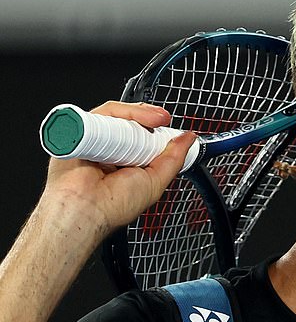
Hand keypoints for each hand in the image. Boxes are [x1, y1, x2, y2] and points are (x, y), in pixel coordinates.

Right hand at [40, 101, 196, 237]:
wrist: (86, 207)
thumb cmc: (113, 205)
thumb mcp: (155, 182)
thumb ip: (174, 159)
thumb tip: (188, 139)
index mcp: (126, 162)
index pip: (145, 136)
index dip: (160, 130)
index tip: (175, 132)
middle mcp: (111, 149)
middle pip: (133, 121)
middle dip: (152, 118)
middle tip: (163, 121)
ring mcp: (95, 139)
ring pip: (120, 114)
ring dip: (140, 114)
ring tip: (155, 121)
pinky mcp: (80, 130)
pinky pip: (103, 113)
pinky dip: (122, 113)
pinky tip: (133, 122)